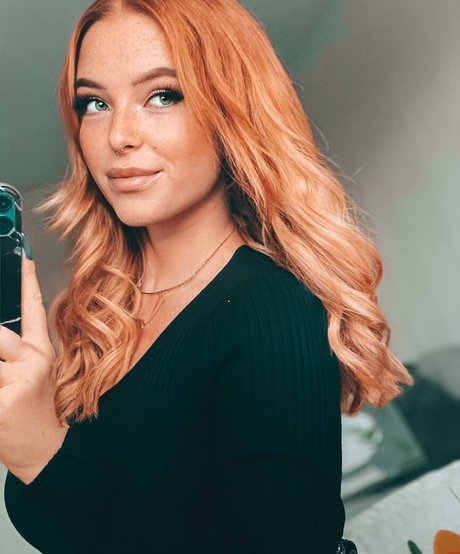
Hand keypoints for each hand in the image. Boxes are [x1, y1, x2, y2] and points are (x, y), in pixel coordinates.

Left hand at [0, 258, 67, 483]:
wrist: (46, 452)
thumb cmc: (34, 414)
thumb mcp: (29, 378)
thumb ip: (11, 356)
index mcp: (41, 352)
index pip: (34, 309)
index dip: (29, 282)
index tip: (23, 259)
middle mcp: (34, 360)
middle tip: (3, 367)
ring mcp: (19, 380)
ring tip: (3, 388)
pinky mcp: (4, 401)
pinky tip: (0, 405)